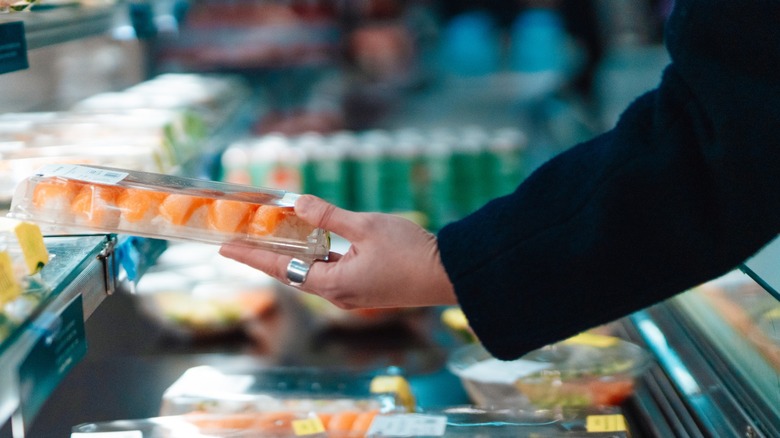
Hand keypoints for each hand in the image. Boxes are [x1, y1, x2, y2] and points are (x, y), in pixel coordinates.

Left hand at [219, 195, 456, 308]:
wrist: (450, 274)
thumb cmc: (411, 252)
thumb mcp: (367, 226)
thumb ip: (330, 216)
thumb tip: (298, 202)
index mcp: (334, 283)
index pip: (280, 268)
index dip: (251, 255)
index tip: (224, 248)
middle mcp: (338, 295)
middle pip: (291, 273)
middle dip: (267, 254)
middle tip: (243, 238)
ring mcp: (352, 295)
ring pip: (312, 273)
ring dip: (292, 255)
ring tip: (273, 237)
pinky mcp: (366, 289)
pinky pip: (331, 273)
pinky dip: (316, 258)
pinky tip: (315, 244)